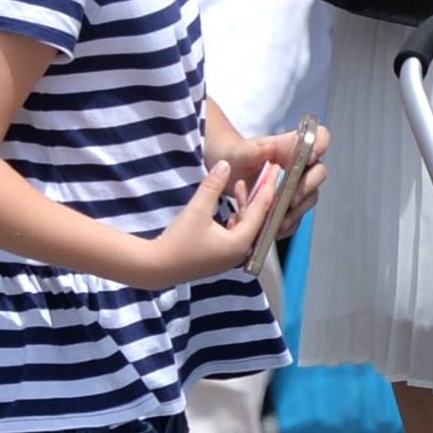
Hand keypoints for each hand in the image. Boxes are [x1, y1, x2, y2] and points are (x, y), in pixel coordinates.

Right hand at [131, 160, 277, 291]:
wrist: (155, 268)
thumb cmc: (177, 241)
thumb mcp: (196, 209)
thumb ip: (213, 186)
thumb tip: (225, 164)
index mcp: (241, 243)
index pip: (262, 210)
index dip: (268, 187)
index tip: (276, 169)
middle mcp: (242, 252)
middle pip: (259, 219)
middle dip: (259, 195)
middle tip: (265, 174)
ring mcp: (232, 257)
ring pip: (247, 226)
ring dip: (246, 206)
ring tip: (241, 185)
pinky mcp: (222, 257)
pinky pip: (238, 233)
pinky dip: (237, 217)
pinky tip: (234, 206)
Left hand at [222, 126, 328, 239]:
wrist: (229, 175)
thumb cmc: (236, 158)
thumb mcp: (238, 153)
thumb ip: (250, 151)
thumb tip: (267, 149)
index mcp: (292, 147)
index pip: (319, 138)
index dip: (319, 146)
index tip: (308, 159)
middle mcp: (301, 166)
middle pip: (319, 172)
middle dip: (307, 187)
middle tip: (291, 199)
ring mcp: (298, 185)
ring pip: (310, 197)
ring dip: (298, 210)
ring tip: (280, 219)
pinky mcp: (292, 204)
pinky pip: (298, 215)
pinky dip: (288, 223)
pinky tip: (275, 227)